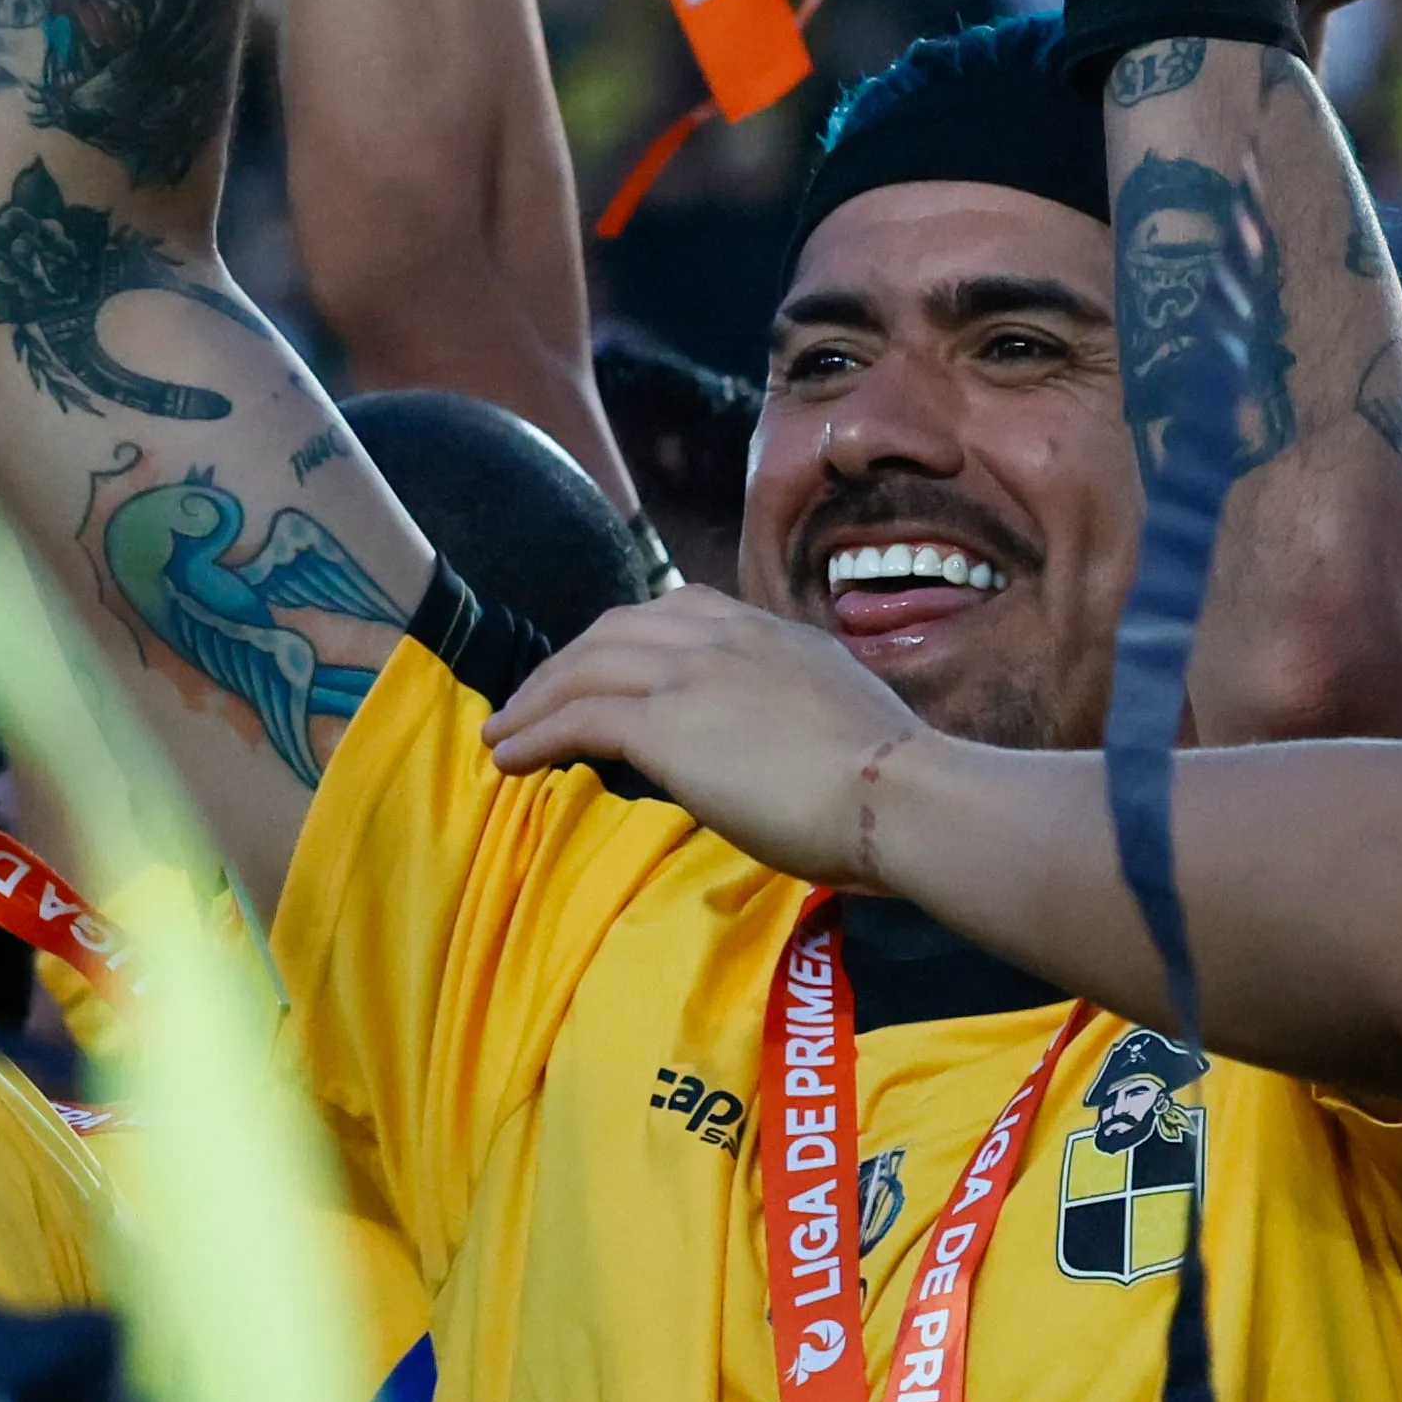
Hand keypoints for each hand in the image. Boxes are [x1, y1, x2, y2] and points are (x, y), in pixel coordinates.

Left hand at [478, 583, 918, 873]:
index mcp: (768, 631)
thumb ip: (791, 710)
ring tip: (503, 732)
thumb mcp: (836, 714)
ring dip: (535, 700)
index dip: (626, 636)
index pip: (678, 608)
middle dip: (565, 663)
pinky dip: (535, 734)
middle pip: (616, 630)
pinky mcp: (665, 724)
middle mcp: (723, 637)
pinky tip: (508, 758)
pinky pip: (579, 719)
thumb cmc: (891, 780)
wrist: (899, 793)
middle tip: (533, 699)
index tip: (600, 664)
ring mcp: (691, 674)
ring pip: (585, 669)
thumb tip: (772, 742)